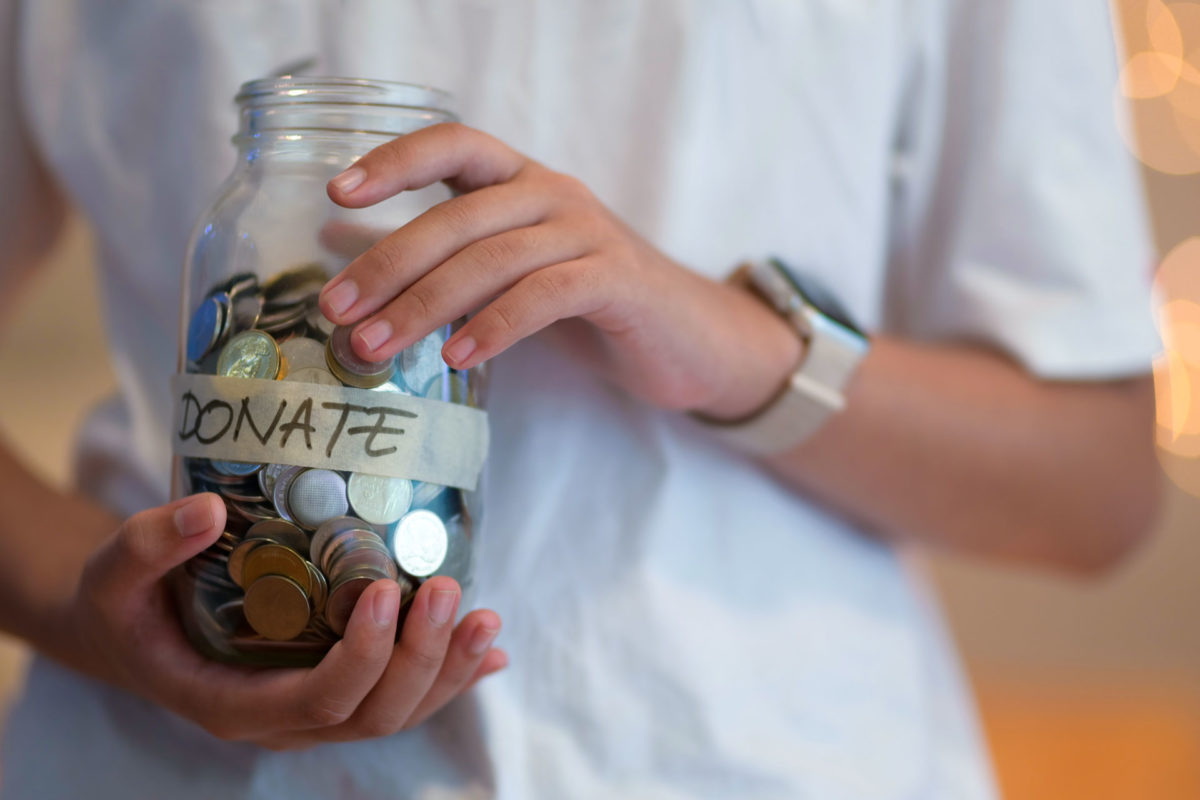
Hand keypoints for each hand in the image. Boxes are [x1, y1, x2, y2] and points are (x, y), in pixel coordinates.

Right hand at [49, 493, 505, 749]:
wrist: (131, 632)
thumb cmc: (124, 604)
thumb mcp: (113, 574)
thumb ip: (150, 544)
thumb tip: (208, 509)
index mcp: (232, 702)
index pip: (317, 698)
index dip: (360, 657)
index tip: (384, 594)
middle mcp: (283, 719)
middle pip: (372, 713)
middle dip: (421, 659)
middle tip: (447, 590)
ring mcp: (314, 711)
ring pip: (397, 712)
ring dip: (448, 670)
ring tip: (487, 619)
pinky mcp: (336, 689)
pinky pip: (402, 695)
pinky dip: (449, 676)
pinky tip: (489, 650)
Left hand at [319, 123, 802, 420]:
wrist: (685, 337)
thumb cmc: (587, 302)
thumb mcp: (504, 272)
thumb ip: (433, 256)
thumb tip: (338, 240)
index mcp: (522, 182)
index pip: (454, 144)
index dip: (396, 160)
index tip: (338, 191)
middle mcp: (553, 193)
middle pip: (459, 215)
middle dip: (389, 264)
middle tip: (338, 311)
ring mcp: (589, 233)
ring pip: (493, 258)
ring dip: (426, 305)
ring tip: (377, 349)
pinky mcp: (618, 280)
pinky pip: (545, 294)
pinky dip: (496, 325)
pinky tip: (459, 357)